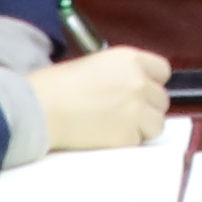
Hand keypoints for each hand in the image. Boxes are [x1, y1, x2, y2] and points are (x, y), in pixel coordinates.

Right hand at [30, 43, 169, 153]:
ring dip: (141, 127)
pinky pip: (138, 142)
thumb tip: (132, 85)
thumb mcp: (93, 64)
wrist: (40, 109)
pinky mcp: (128, 135)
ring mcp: (136, 109)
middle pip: (161, 99)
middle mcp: (138, 81)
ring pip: (156, 124)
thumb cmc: (54, 86)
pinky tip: (104, 136)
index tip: (141, 91)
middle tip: (122, 112)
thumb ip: (120, 73)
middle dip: (146, 107)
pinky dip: (124, 142)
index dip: (151, 82)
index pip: (162, 71)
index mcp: (129, 59)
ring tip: (114, 126)